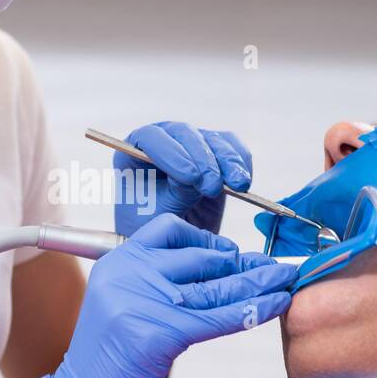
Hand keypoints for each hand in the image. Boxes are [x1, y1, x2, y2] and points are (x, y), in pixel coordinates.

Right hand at [32, 214, 296, 377]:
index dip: (208, 240)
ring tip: (287, 280)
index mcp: (118, 261)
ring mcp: (141, 302)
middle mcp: (128, 274)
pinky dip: (253, 311)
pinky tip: (277, 304)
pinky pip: (219, 318)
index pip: (170, 229)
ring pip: (216, 288)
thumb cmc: (109, 363)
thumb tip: (221, 269)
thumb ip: (158, 284)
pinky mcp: (159, 334)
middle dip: (245, 264)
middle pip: (201, 259)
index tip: (234, 253)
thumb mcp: (126, 307)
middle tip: (278, 268)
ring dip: (259, 284)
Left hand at [112, 121, 252, 235]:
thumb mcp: (159, 215)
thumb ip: (176, 193)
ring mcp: (189, 145)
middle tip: (213, 187)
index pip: (151, 139)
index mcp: (133, 153)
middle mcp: (161, 143)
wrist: (172, 243)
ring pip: (212, 139)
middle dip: (203, 160)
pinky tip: (243, 182)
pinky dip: (241, 162)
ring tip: (238, 186)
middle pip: (184, 134)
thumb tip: (198, 174)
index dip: (172, 153)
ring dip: (228, 161)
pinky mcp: (215, 154)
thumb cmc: (156, 229)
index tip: (190, 178)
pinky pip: (232, 147)